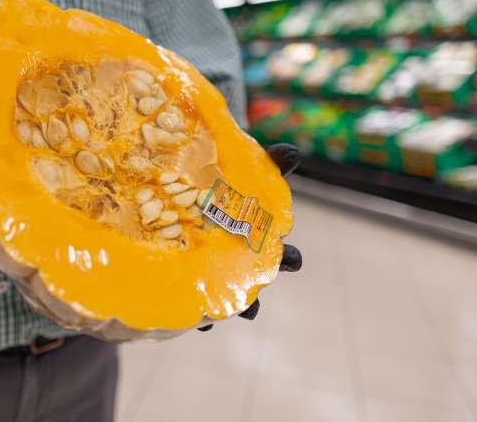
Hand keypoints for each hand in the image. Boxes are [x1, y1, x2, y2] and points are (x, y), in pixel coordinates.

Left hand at [198, 143, 302, 331]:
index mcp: (258, 238)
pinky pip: (196, 301)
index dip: (288, 260)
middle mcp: (240, 260)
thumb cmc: (224, 182)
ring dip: (233, 306)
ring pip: (229, 295)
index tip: (293, 263)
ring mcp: (217, 272)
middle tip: (253, 304)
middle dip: (259, 288)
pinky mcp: (191, 279)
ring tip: (230, 314)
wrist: (184, 189)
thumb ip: (268, 164)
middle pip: (255, 278)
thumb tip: (293, 154)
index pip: (280, 252)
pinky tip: (197, 322)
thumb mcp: (244, 169)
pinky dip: (198, 313)